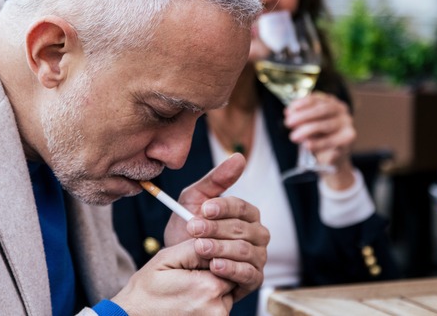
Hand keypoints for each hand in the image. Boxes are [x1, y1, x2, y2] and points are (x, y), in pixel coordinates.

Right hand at [111, 239, 234, 314]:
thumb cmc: (146, 292)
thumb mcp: (166, 258)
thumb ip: (195, 247)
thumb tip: (216, 239)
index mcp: (208, 287)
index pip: (229, 264)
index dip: (213, 259)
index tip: (196, 264)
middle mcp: (217, 309)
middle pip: (230, 281)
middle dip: (214, 276)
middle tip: (188, 280)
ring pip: (225, 297)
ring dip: (212, 292)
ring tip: (185, 293)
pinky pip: (218, 310)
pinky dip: (207, 305)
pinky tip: (187, 304)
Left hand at [164, 154, 269, 301]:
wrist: (178, 265)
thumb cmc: (188, 230)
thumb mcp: (194, 200)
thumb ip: (216, 179)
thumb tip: (239, 156)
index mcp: (247, 214)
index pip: (242, 208)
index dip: (223, 207)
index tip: (204, 209)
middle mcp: (258, 235)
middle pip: (243, 229)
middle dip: (215, 229)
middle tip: (193, 230)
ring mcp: (258, 257)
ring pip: (245, 250)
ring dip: (220, 248)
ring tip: (199, 248)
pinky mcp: (253, 279)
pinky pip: (249, 274)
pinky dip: (231, 270)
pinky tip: (214, 267)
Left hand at [284, 92, 356, 188]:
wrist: (333, 157)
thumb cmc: (320, 137)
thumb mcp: (309, 125)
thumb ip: (301, 117)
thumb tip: (289, 113)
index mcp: (332, 103)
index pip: (316, 99)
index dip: (301, 104)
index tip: (288, 110)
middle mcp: (342, 112)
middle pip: (322, 110)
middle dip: (303, 116)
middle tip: (288, 123)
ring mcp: (347, 125)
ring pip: (326, 125)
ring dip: (307, 130)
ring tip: (294, 137)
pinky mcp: (347, 141)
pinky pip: (330, 141)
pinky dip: (317, 143)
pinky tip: (307, 145)